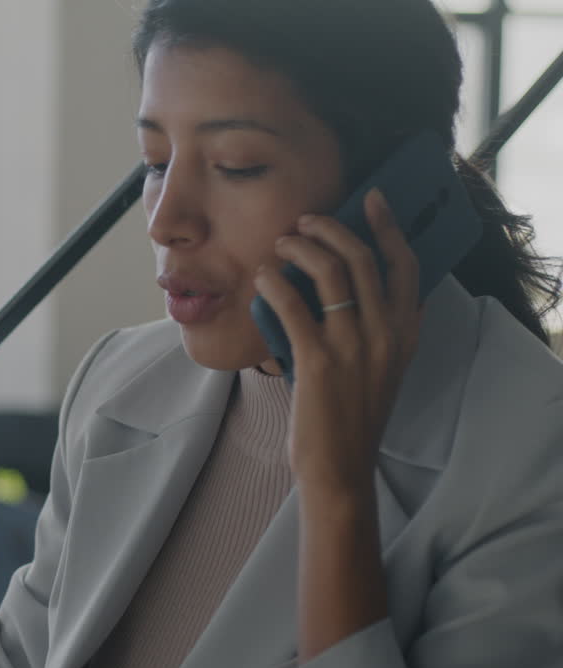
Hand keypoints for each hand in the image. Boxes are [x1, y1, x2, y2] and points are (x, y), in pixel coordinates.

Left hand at [254, 187, 420, 496]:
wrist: (341, 468)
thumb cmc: (353, 417)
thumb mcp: (384, 369)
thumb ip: (382, 332)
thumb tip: (363, 294)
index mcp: (405, 334)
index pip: (406, 267)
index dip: (388, 227)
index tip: (370, 199)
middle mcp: (386, 334)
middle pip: (364, 259)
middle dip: (332, 229)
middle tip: (306, 219)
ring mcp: (354, 346)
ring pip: (331, 273)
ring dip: (301, 248)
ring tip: (281, 242)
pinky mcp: (318, 360)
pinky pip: (293, 305)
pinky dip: (274, 283)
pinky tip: (262, 277)